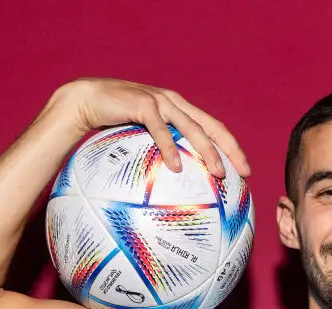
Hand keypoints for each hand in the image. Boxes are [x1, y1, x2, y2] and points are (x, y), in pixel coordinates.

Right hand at [50, 78, 248, 177]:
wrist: (86, 99)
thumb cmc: (114, 123)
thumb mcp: (142, 137)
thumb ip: (159, 151)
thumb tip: (172, 185)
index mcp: (179, 109)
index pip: (213, 127)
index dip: (232, 147)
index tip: (245, 171)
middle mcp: (175, 102)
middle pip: (211, 126)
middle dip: (230, 150)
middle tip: (243, 173)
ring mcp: (160, 101)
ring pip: (192, 127)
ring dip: (208, 151)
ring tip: (217, 173)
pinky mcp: (143, 104)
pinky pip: (160, 130)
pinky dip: (170, 148)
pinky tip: (176, 167)